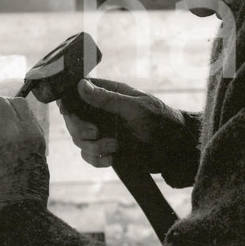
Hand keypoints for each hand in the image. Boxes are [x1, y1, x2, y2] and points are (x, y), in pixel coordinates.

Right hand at [59, 78, 187, 171]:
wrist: (175, 148)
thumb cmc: (160, 120)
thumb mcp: (135, 107)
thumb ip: (107, 99)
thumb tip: (81, 85)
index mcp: (109, 94)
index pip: (77, 95)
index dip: (68, 105)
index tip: (69, 113)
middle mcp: (102, 112)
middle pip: (74, 121)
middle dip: (80, 129)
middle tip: (95, 133)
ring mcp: (104, 132)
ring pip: (80, 141)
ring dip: (92, 147)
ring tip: (115, 147)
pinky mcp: (107, 150)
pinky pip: (90, 157)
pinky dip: (96, 160)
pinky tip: (112, 159)